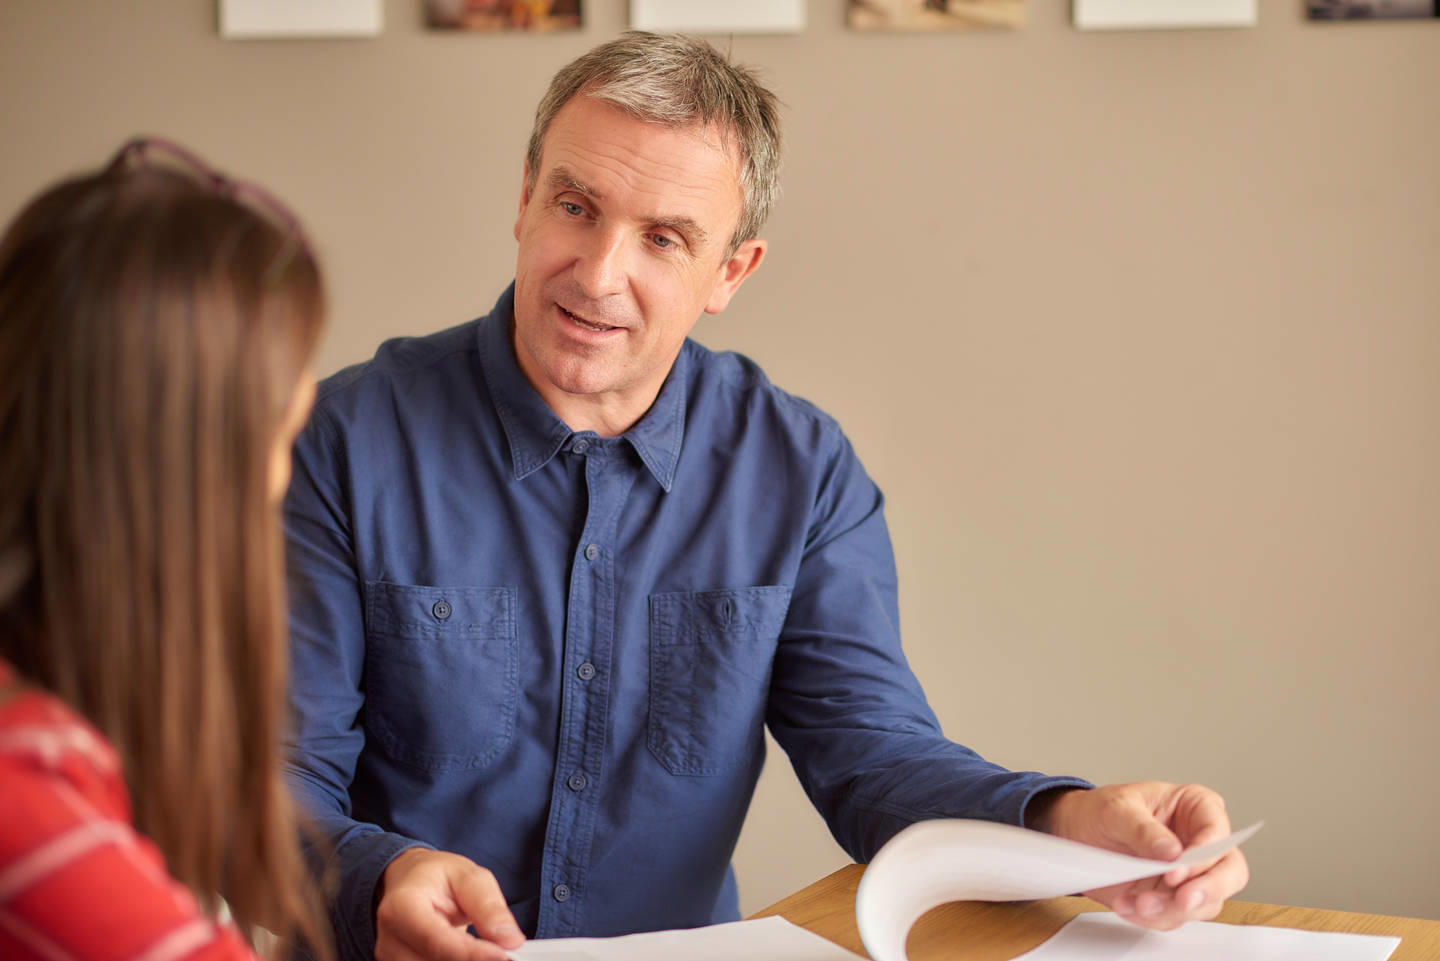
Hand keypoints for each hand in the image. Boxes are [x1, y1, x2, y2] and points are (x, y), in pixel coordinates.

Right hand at [375, 848, 525, 960]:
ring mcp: (391, 960)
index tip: (505, 956)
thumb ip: (488, 907)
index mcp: (401, 908)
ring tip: (488, 950)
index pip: (437, 942)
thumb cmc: (436, 877)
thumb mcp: (468, 876)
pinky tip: (472, 955)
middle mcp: (390, 940)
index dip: (473, 954)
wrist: (407, 882)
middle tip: (504, 953)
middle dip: (473, 960)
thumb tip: (510, 941)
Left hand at [1038, 782, 1249, 930]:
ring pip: (1205, 902)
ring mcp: (1191, 874)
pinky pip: (1176, 916)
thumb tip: (1172, 852)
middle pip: (1230, 873)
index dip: (1204, 856)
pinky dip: (1153, 917)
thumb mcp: (1116, 809)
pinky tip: (1129, 906)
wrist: (1077, 833)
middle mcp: (1201, 842)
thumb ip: (1143, 829)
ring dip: (1172, 909)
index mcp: (1197, 807)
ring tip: (1138, 903)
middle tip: (1181, 900)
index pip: (1217, 834)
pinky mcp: (1173, 898)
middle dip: (1208, 890)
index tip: (1176, 871)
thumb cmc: (1103, 810)